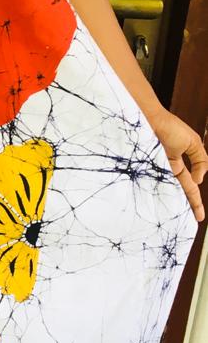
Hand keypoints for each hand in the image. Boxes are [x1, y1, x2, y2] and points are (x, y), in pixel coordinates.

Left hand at [147, 106, 206, 221]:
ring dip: (169, 207)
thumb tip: (198, 180)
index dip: (194, 202)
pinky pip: (149, 188)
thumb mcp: (192, 143)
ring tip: (177, 222)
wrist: (147, 117)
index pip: (188, 188)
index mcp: (176, 166)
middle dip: (183, 209)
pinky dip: (151, 197)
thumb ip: (200, 161)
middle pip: (176, 195)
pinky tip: (156, 211)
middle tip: (190, 225)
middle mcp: (164, 172)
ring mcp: (153, 173)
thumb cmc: (168, 127)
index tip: (198, 218)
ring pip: (163, 195)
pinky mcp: (142, 172)